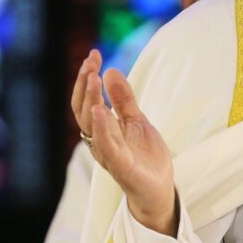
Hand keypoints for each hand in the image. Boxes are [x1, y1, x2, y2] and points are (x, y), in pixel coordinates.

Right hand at [71, 52, 176, 234]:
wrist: (159, 188)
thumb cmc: (144, 155)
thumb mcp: (137, 120)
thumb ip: (124, 99)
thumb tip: (110, 70)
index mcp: (101, 128)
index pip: (87, 99)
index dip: (87, 77)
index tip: (94, 54)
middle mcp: (99, 140)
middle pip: (83, 109)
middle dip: (86, 83)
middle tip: (91, 61)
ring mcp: (108, 153)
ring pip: (91, 125)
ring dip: (91, 100)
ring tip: (94, 78)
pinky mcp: (121, 166)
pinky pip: (106, 146)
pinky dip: (102, 128)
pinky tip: (101, 110)